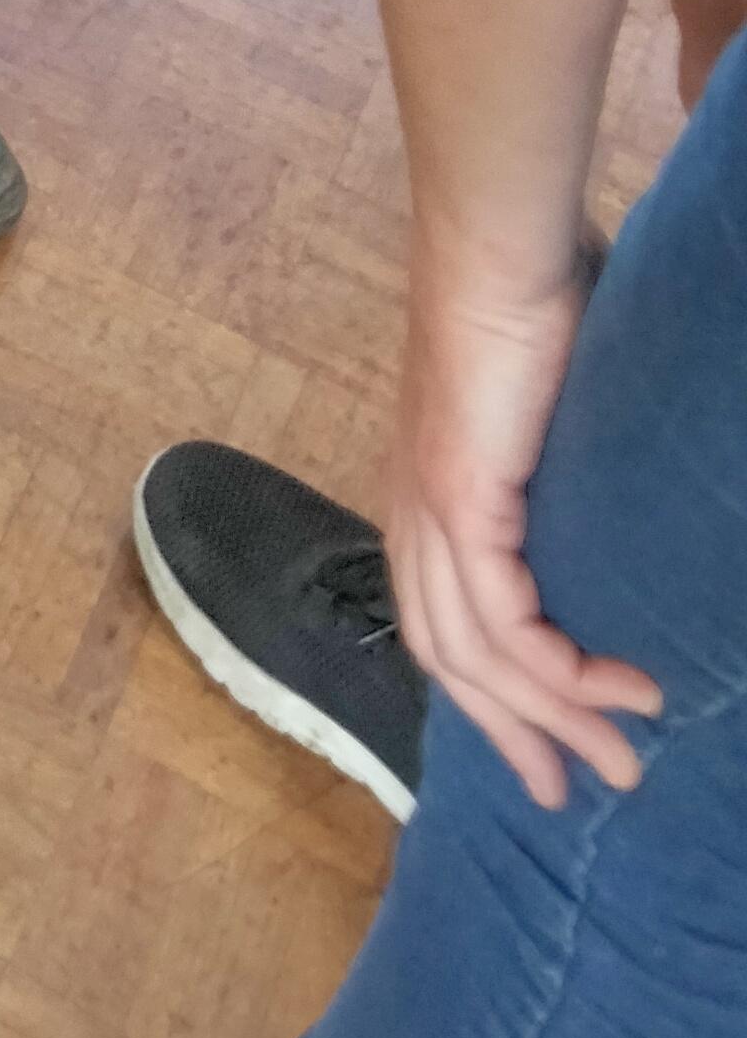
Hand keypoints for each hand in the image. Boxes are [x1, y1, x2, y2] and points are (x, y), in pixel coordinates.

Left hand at [384, 253, 660, 806]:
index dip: (489, 695)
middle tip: (577, 790)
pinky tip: (620, 690)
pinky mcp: (461, 501)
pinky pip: (505, 623)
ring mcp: (429, 509)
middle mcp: (412, 512)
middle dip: (516, 734)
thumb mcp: (552, 412)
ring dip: (555, 719)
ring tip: (625, 760)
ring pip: (479, 657)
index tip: (543, 749)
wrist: (500, 247)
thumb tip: (619, 490)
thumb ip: (564, 464)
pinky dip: (561, 672)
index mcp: (423, 493)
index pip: (441, 622)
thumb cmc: (537, 302)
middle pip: (449, 660)